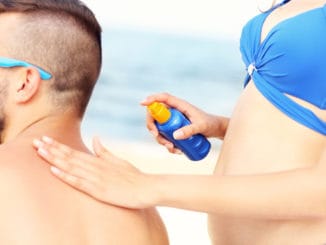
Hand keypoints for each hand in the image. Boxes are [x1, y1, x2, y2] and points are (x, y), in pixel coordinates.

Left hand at [32, 136, 155, 208]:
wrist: (147, 188)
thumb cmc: (133, 176)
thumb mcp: (118, 161)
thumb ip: (104, 151)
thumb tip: (95, 137)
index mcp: (99, 161)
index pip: (74, 152)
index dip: (58, 145)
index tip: (45, 139)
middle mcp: (95, 167)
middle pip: (69, 157)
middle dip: (51, 149)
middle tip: (35, 141)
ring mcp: (97, 179)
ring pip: (71, 167)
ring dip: (54, 159)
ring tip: (40, 151)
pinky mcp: (99, 190)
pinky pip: (80, 182)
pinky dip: (66, 176)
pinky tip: (55, 170)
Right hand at [141, 92, 228, 153]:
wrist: (215, 130)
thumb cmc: (210, 124)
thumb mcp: (201, 127)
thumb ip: (190, 130)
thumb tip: (175, 136)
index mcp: (180, 105)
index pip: (163, 98)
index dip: (151, 99)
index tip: (142, 103)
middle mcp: (174, 112)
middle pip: (155, 115)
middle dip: (152, 127)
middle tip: (157, 136)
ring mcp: (173, 121)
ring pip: (158, 128)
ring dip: (161, 140)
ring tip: (173, 149)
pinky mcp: (174, 130)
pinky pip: (165, 136)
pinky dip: (167, 145)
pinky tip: (176, 151)